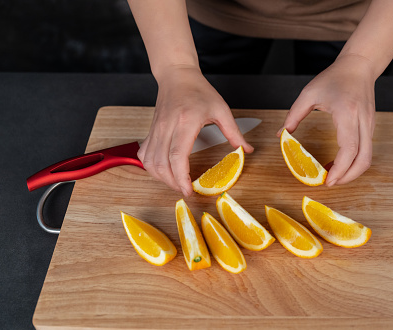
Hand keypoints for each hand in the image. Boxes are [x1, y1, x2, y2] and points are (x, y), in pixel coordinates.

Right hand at [138, 65, 253, 195]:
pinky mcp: (151, 131)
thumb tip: (247, 150)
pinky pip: (145, 155)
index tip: (188, 190)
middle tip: (186, 191)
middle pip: (162, 164)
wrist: (177, 75)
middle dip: (172, 183)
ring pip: (150, 162)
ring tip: (176, 183)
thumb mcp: (221, 109)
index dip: (181, 177)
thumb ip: (234, 132)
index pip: (177, 156)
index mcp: (185, 122)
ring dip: (161, 178)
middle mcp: (167, 127)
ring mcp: (156, 130)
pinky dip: (152, 168)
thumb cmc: (198, 90)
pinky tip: (163, 171)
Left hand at [278, 54, 375, 185]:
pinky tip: (337, 164)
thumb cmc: (334, 77)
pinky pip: (365, 151)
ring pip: (367, 158)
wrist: (359, 66)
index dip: (340, 169)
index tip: (328, 180)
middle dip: (348, 177)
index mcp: (347, 113)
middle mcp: (362, 122)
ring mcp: (369, 126)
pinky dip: (353, 162)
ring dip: (351, 172)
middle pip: (363, 160)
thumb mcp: (309, 93)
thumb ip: (294, 115)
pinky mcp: (370, 128)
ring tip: (332, 176)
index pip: (349, 148)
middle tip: (330, 184)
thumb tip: (281, 135)